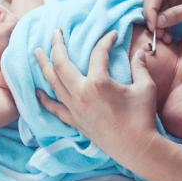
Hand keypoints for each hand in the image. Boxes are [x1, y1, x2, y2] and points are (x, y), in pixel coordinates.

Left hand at [35, 30, 158, 165]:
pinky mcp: (74, 121)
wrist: (137, 148)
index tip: (113, 34)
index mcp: (98, 82)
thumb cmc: (142, 116)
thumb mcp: (145, 87)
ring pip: (53, 82)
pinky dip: (44, 99)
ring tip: (37, 52)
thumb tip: (141, 51)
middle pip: (61, 64)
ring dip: (44, 65)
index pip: (98, 53)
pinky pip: (54, 108)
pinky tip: (36, 91)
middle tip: (55, 33)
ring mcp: (75, 108)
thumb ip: (140, 66)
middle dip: (57, 45)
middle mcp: (81, 93)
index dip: (106, 40)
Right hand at [143, 0, 181, 42]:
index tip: (153, 27)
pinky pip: (163, 9)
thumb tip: (158, 23)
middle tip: (156, 34)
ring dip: (157, 21)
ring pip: (156, 5)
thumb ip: (178, 14)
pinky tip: (166, 33)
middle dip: (153, 17)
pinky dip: (163, 21)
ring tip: (163, 36)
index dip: (151, 10)